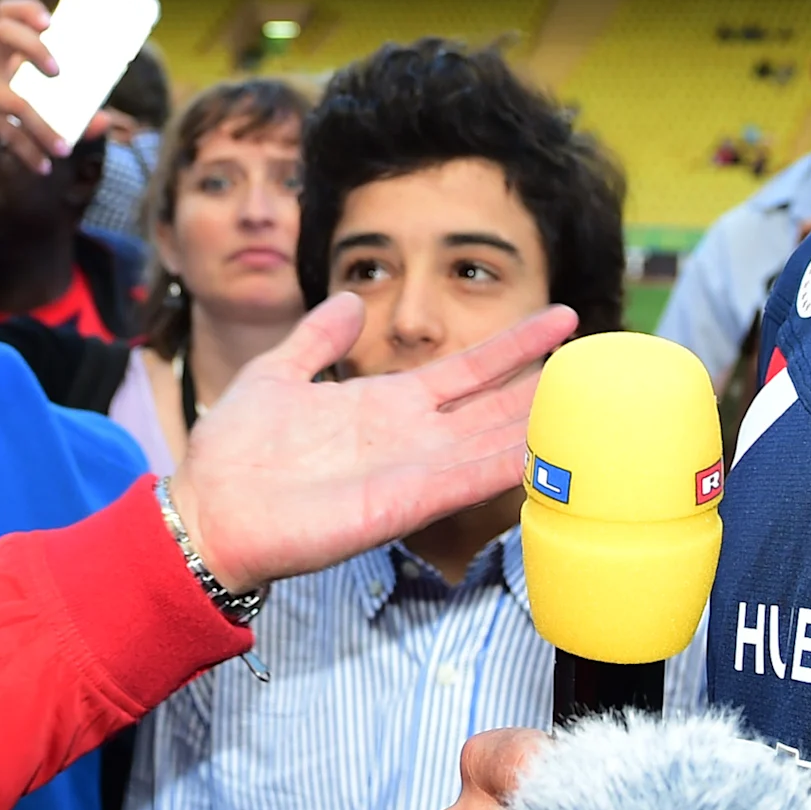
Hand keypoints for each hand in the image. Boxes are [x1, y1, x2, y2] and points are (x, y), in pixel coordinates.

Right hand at [0, 0, 62, 173]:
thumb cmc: (21, 106)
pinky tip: (44, 166)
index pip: (7, 13)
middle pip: (4, 33)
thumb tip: (104, 121)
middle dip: (34, 47)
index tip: (49, 23)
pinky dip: (28, 153)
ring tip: (64, 149)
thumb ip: (79, 108)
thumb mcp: (49, 102)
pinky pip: (4, 135)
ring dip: (42, 125)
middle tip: (58, 72)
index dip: (25, 10)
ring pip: (9, 99)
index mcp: (6, 48)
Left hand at [166, 295, 573, 593]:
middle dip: (546, 386)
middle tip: (604, 363)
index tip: (562, 320)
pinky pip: (463, 482)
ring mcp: (409, 473)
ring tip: (594, 400)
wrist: (206, 509)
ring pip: (492, 443)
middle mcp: (409, 439)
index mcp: (385, 405)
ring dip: (540, 426)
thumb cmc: (236, 451)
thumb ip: (316, 339)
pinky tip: (546, 448)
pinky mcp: (398, 506)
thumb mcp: (277, 374)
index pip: (467, 370)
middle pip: (494, 407)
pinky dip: (505, 467)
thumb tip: (350, 300)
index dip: (514, 346)